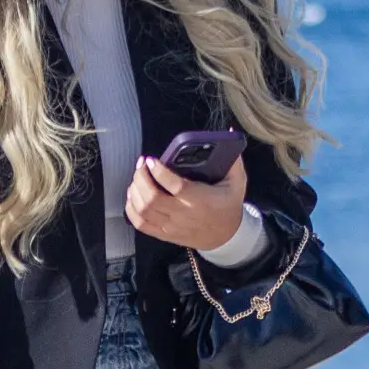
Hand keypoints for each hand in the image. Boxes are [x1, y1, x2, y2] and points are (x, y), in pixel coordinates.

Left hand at [125, 152, 247, 251]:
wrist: (226, 237)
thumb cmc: (229, 205)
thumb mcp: (237, 182)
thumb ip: (232, 158)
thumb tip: (229, 131)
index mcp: (199, 199)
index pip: (174, 185)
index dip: (159, 171)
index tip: (152, 160)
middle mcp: (183, 214)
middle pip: (152, 198)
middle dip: (141, 177)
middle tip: (142, 164)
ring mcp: (171, 226)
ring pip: (143, 210)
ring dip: (135, 190)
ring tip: (138, 177)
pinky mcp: (164, 234)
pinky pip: (141, 224)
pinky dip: (131, 209)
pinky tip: (133, 195)